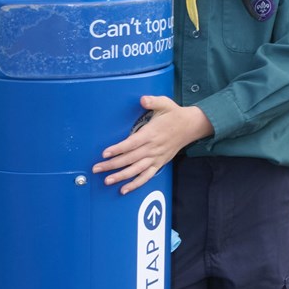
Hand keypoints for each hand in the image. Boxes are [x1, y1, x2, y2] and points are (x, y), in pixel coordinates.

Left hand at [93, 95, 210, 194]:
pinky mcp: (160, 163)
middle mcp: (153, 148)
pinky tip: (124, 189)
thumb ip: (153, 101)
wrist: (191, 126)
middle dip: (112, 164)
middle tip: (96, 169)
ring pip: (137, 170)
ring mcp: (156, 157)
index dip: (118, 149)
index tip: (105, 153)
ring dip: (121, 176)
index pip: (132, 143)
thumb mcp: (165, 103)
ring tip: (107, 181)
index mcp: (151, 133)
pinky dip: (136, 183)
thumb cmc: (175, 114)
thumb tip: (143, 99)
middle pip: (130, 158)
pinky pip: (147, 176)